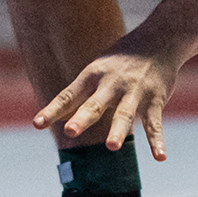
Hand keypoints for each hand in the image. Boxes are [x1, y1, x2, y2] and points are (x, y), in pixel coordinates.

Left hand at [34, 49, 175, 159]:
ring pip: (124, 114)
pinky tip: (160, 157)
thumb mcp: (97, 69)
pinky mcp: (155, 99)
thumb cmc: (121, 59)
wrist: (159, 39)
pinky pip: (154, 123)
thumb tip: (56, 115)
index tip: (37, 124)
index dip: (53, 110)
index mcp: (92, 76)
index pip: (68, 95)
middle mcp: (111, 83)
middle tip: (70, 131)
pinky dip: (157, 141)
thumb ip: (79, 93)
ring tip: (112, 147)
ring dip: (118, 130)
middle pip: (94, 104)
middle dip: (82, 118)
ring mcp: (134, 91)